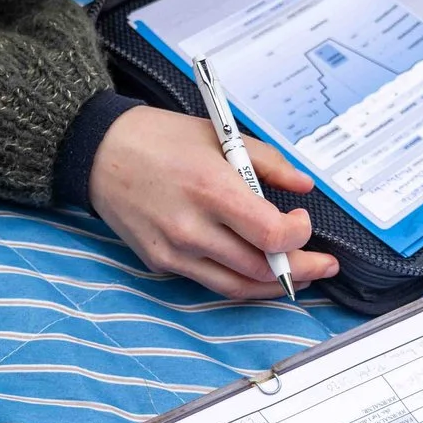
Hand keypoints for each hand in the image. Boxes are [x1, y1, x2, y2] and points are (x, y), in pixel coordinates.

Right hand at [89, 106, 338, 298]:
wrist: (100, 152)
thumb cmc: (159, 138)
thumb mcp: (220, 136)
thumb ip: (268, 164)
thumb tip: (303, 186)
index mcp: (211, 189)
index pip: (271, 235)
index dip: (299, 236)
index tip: (304, 223)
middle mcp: (192, 227)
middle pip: (261, 268)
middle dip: (301, 269)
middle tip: (323, 265)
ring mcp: (175, 251)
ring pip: (239, 286)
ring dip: (276, 286)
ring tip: (300, 278)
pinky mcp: (161, 262)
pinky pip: (211, 282)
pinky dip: (240, 281)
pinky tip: (257, 273)